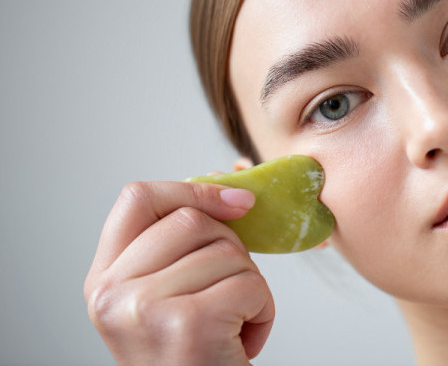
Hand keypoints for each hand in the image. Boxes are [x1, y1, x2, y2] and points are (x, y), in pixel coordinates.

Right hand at [84, 180, 273, 364]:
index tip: (237, 202)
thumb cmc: (193, 354)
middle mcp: (111, 293)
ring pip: (229, 252)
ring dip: (250, 287)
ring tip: (230, 325)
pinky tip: (241, 341)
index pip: (138, 198)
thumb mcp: (170, 293)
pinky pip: (250, 284)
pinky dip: (263, 311)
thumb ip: (185, 240)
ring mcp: (144, 309)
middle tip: (224, 296)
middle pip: (193, 221)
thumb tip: (237, 179)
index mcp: (103, 278)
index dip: (191, 189)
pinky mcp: (186, 325)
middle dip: (230, 253)